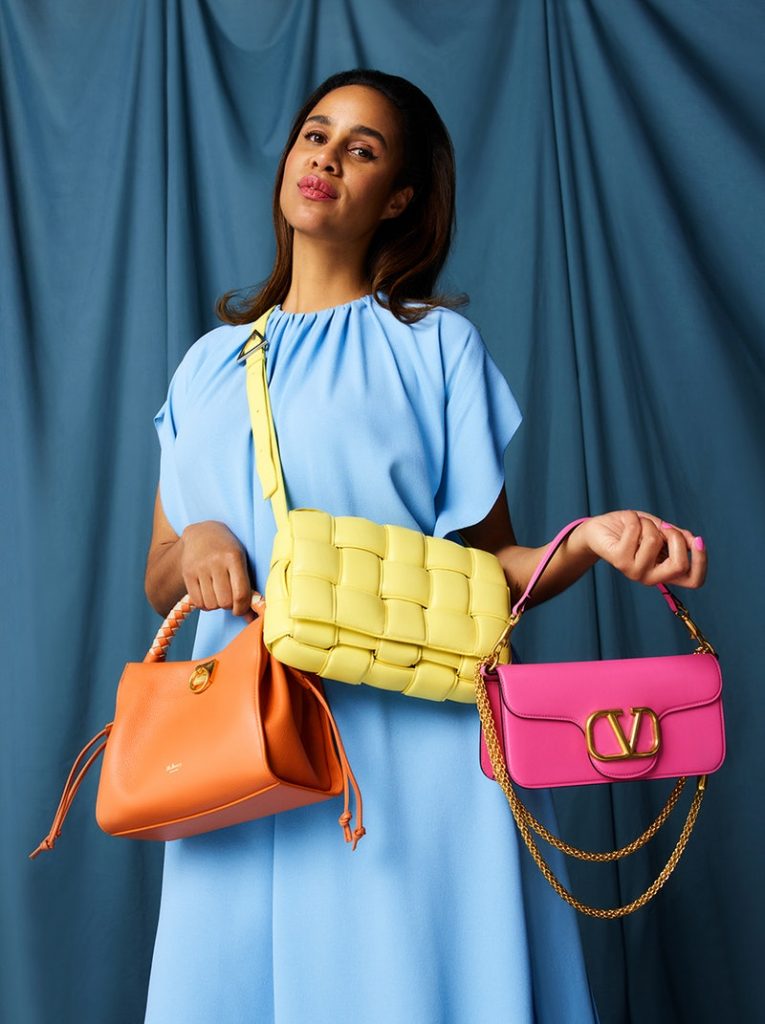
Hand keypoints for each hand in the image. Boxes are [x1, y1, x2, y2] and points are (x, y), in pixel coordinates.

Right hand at [180, 521, 258, 620]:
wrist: (203, 532)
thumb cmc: (227, 550)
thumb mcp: (241, 561)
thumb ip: (247, 588)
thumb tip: (252, 620)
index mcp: (234, 557)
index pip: (240, 594)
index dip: (242, 608)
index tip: (241, 609)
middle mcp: (216, 562)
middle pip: (225, 601)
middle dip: (229, 606)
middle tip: (229, 600)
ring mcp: (199, 568)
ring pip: (211, 604)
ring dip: (216, 605)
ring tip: (218, 595)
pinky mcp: (187, 573)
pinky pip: (197, 602)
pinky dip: (205, 605)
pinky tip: (208, 596)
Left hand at [574, 510, 706, 588]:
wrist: (601, 528)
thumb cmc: (634, 530)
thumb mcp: (661, 530)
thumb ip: (678, 536)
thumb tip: (694, 540)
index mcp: (665, 573)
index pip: (694, 580)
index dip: (701, 561)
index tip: (698, 540)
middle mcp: (651, 577)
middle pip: (679, 566)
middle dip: (675, 537)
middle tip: (663, 526)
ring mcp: (634, 571)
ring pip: (655, 541)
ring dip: (649, 523)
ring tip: (639, 523)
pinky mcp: (619, 560)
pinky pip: (636, 531)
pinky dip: (634, 518)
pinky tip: (627, 521)